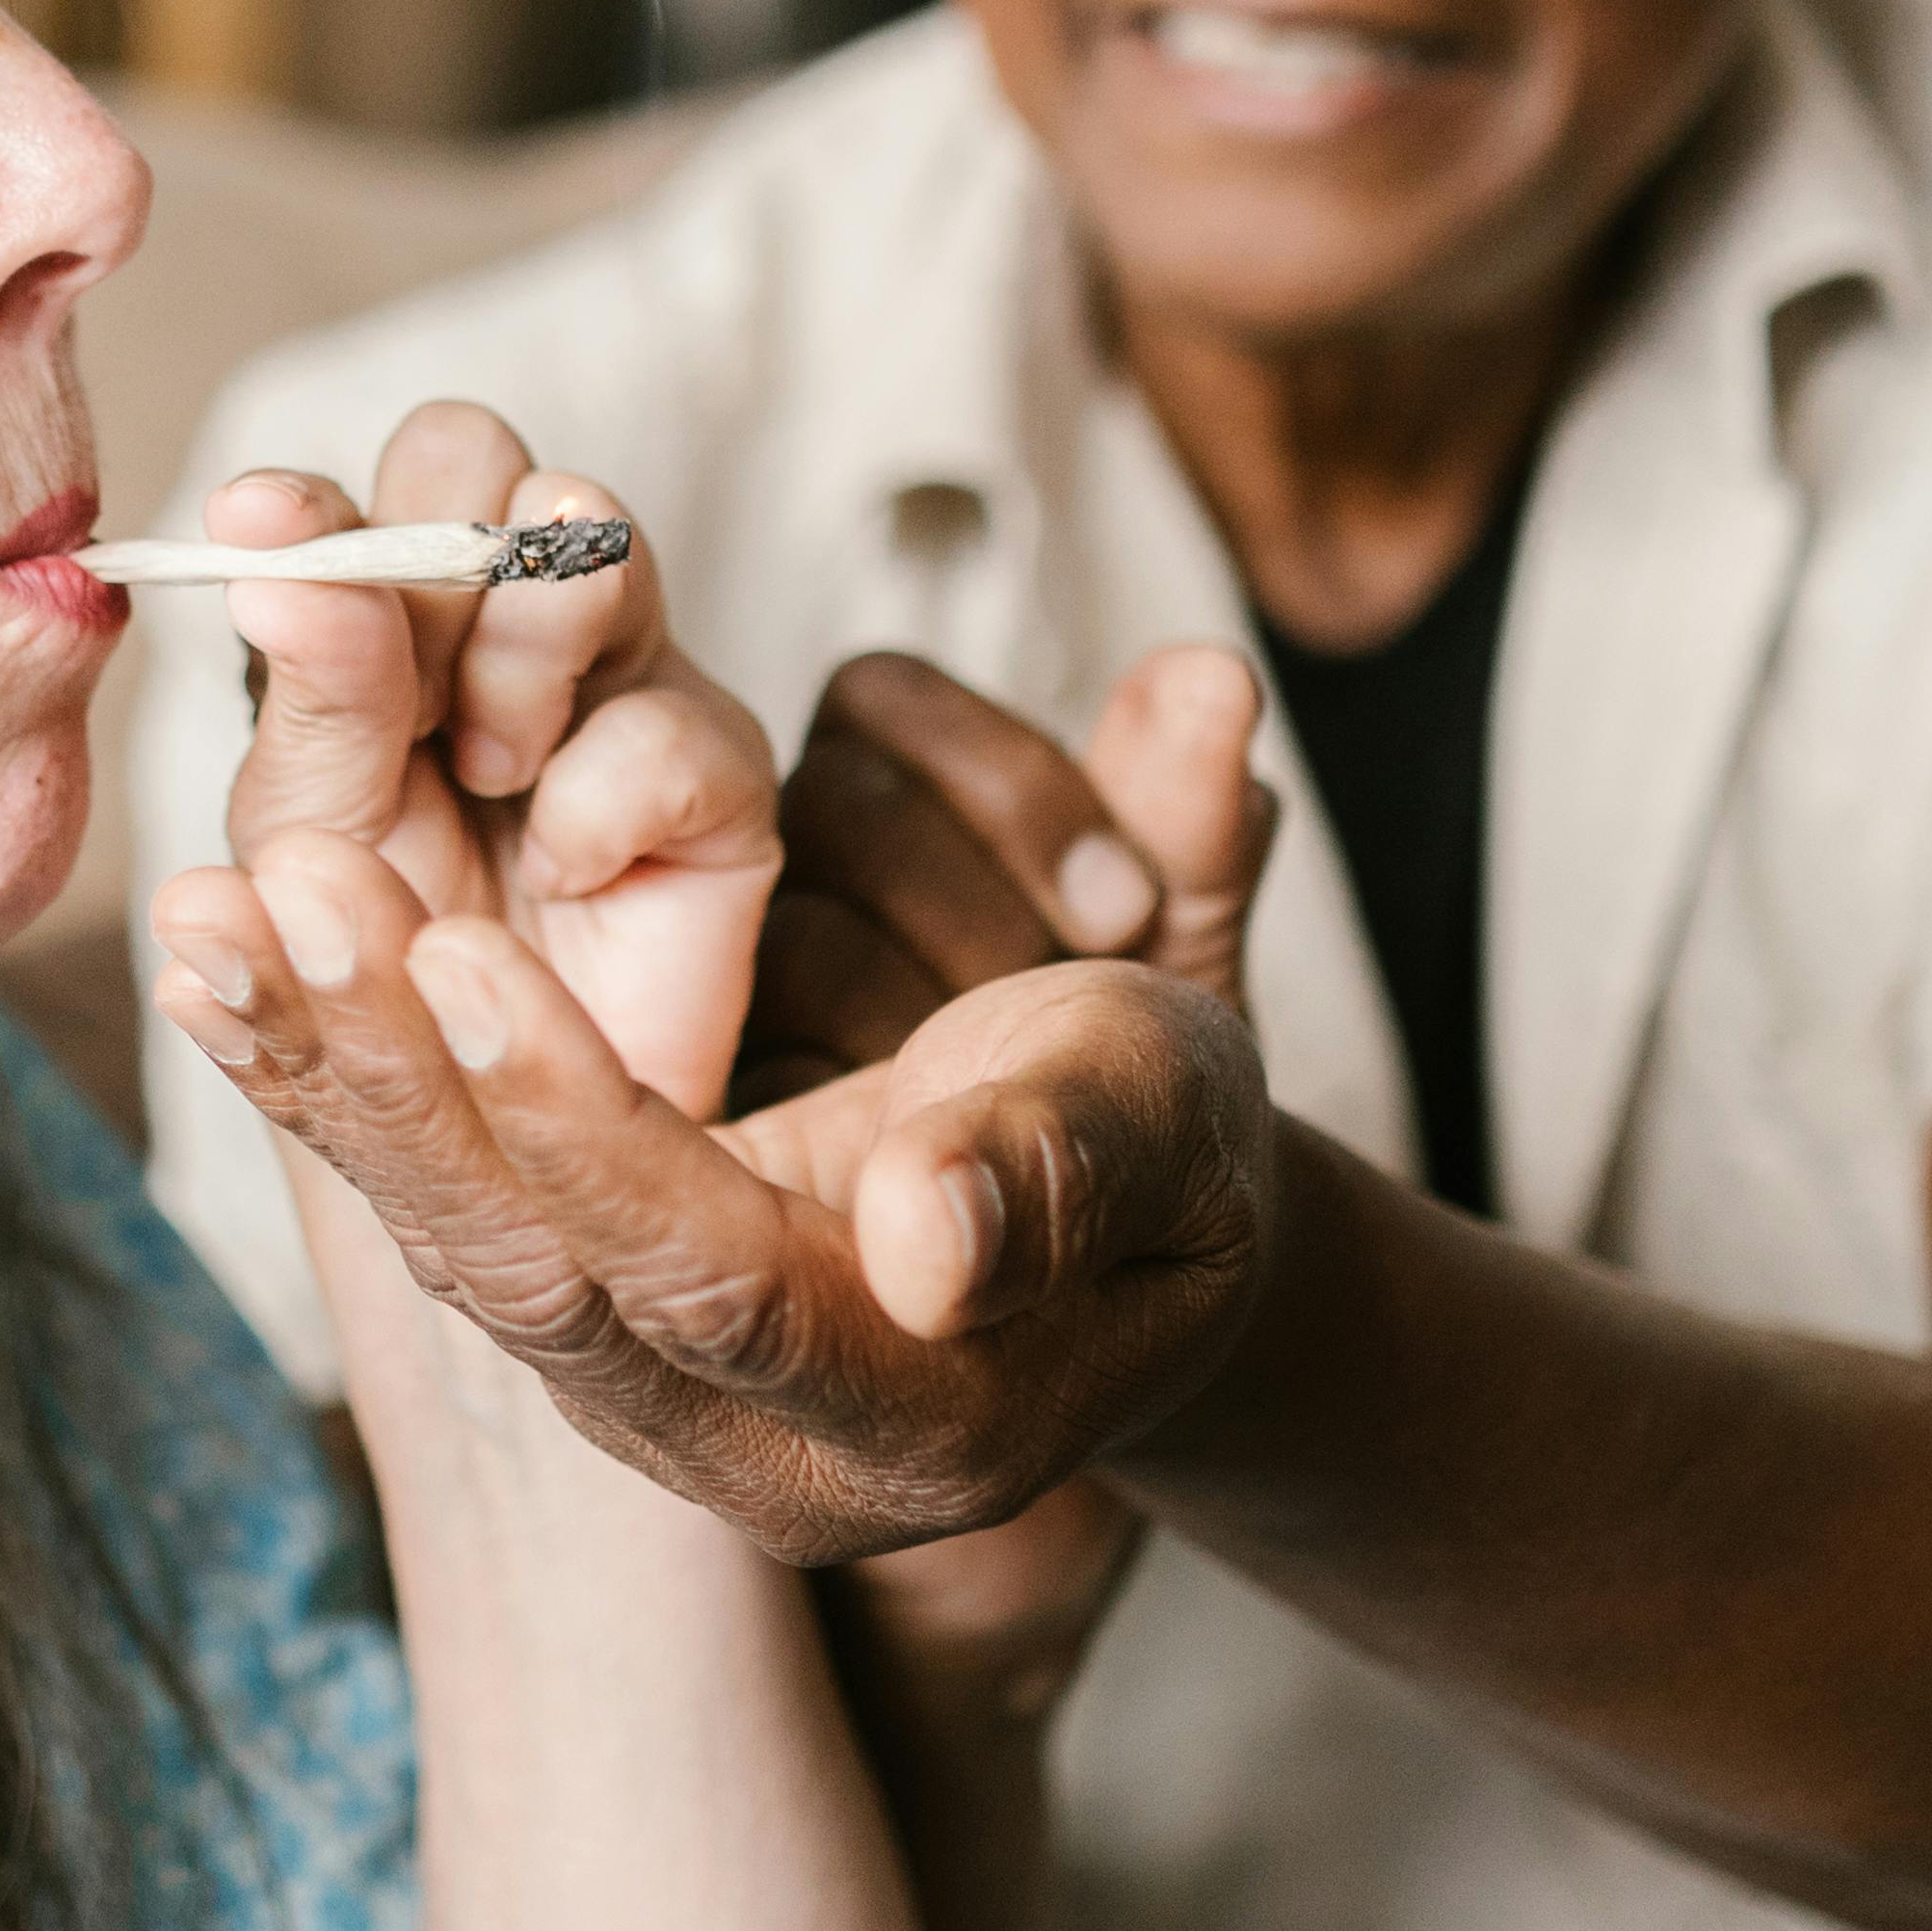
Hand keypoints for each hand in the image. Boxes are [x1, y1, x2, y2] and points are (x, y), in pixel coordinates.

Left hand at [161, 848, 1282, 1562]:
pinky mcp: (574, 1315)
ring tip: (210, 912)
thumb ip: (1060, 1167)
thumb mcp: (1166, 1125)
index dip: (591, 1127)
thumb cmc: (1164, 1147)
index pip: (712, 1278)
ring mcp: (643, 1397)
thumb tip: (932, 1238)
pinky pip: (429, 1199)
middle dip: (400, 1081)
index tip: (473, 955)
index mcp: (908, 1422)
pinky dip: (321, 1074)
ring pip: (455, 1240)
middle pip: (538, 1273)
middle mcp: (744, 1447)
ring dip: (325, 1072)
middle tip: (284, 889)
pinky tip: (213, 958)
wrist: (1121, 1222)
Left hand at [162, 406, 773, 1114]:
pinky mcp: (717, 768)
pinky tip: (566, 876)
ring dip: (516, 656)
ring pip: (586, 536)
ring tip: (489, 776)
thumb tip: (262, 545)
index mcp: (363, 628)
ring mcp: (615, 678)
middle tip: (414, 704)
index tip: (257, 526)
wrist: (502, 1134)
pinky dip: (594, 809)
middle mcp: (488, 623)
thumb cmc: (384, 972)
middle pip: (471, 457)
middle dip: (432, 558)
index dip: (305, 507)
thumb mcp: (306, 839)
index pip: (342, 501)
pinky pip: (669, 722)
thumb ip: (307, 694)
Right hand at [745, 646, 1274, 1104]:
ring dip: (931, 1013)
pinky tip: (946, 1155)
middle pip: (830, 803)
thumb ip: (1192, 822)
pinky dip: (876, 1119)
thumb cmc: (1134, 1079)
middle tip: (1087, 998)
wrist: (1108, 1252)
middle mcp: (784, 873)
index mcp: (878, 787)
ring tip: (1017, 1085)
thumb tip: (1213, 678)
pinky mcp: (718, 1118)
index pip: (880, 697)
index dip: (1013, 788)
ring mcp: (729, 994)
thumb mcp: (1185, 949)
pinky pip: (767, 1089)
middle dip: (983, 901)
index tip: (1133, 908)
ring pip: (797, 942)